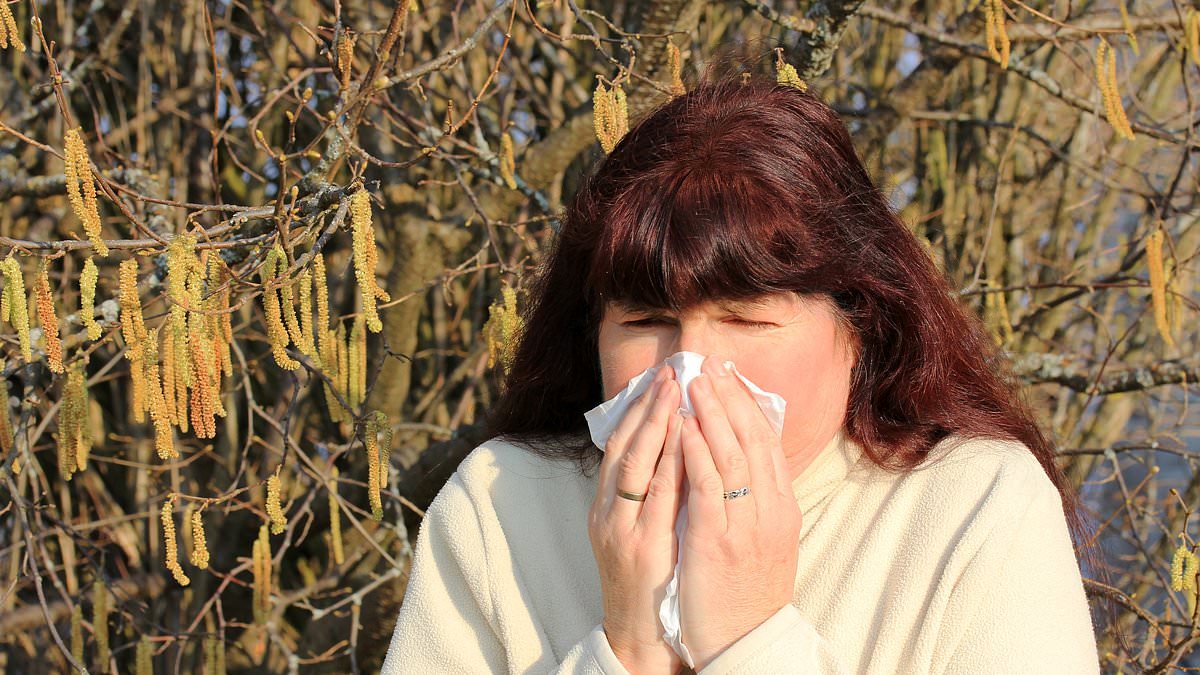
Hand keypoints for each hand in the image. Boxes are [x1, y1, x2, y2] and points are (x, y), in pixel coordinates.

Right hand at [589, 366, 686, 673]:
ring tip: (676, 391)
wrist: (638, 636)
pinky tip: (686, 438)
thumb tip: (672, 445)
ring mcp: (623, 530)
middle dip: (646, 406)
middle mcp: (607, 513)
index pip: (617, 444)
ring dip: (656, 424)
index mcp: (606, 506)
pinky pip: (658, 497)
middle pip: (622, 446)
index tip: (656, 377)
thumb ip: (648, 491)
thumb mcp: (637, 529)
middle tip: (668, 372)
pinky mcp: (643, 549)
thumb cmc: (646, 580)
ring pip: (635, 465)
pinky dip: (671, 462)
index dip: (636, 408)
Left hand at [677, 356, 802, 669]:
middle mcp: (770, 509)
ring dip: (711, 413)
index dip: (747, 405)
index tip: (729, 376)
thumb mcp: (765, 542)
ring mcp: (746, 524)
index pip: (767, 442)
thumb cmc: (748, 595)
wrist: (748, 643)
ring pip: (732, 454)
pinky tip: (683, 426)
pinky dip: (696, 452)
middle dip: (730, 397)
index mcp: (782, 508)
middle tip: (709, 364)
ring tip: (693, 381)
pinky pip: (708, 486)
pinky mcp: (718, 540)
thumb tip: (743, 465)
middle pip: (752, 439)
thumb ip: (757, 502)